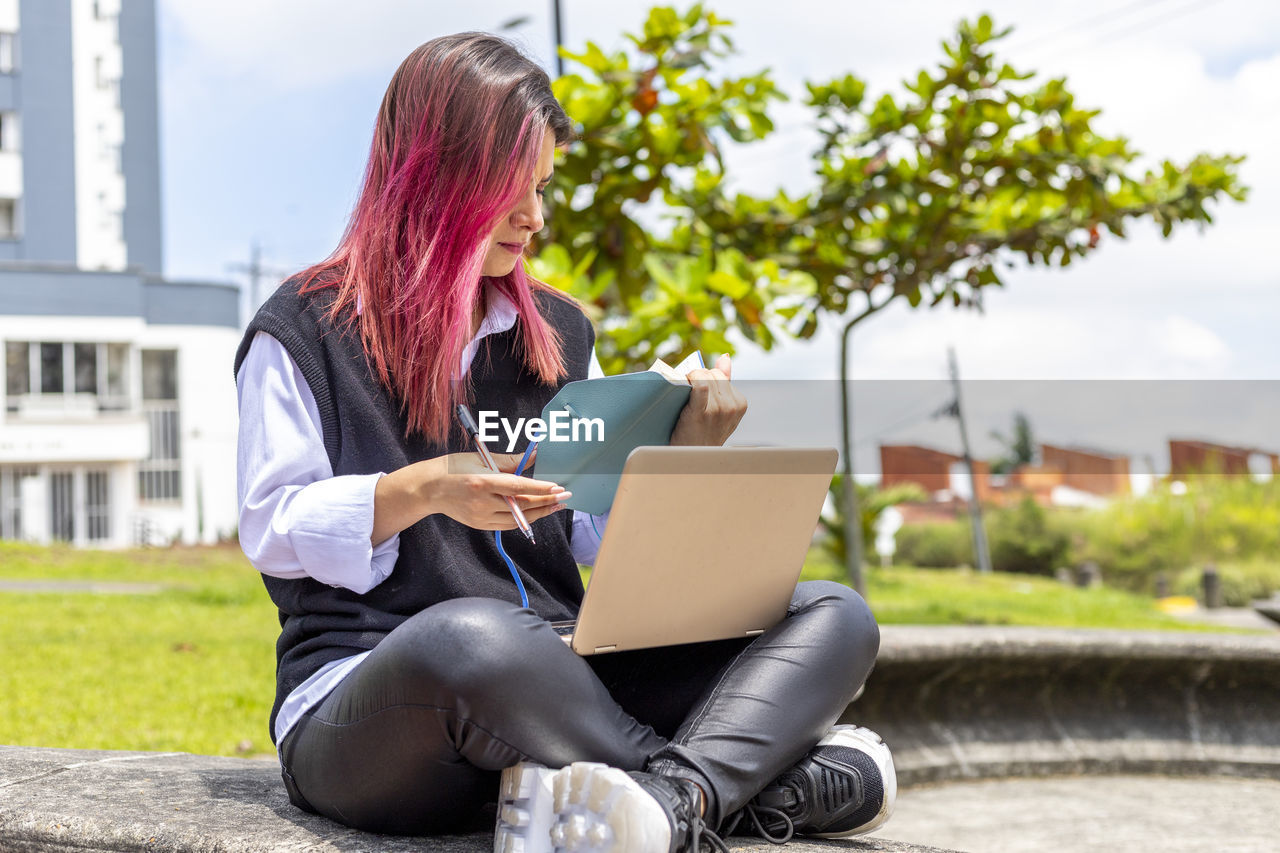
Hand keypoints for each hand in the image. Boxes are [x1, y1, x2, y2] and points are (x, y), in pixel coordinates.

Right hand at [424, 451, 571, 529]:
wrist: (428, 488)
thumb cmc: (453, 468)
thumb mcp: (481, 458)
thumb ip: (510, 460)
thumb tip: (534, 454)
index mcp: (482, 482)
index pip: (518, 487)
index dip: (541, 489)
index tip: (558, 488)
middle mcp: (482, 503)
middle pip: (521, 505)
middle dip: (546, 501)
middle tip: (564, 497)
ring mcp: (481, 517)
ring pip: (517, 518)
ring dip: (539, 512)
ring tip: (555, 506)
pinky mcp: (480, 525)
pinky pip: (507, 524)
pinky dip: (523, 518)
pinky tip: (535, 512)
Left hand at [669, 354, 747, 446]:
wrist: (690, 459)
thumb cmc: (702, 434)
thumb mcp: (720, 410)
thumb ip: (725, 381)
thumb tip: (725, 358)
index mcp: (740, 404)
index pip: (721, 375)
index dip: (706, 378)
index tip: (697, 389)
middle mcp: (732, 406)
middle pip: (712, 374)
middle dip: (698, 377)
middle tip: (688, 392)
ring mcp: (718, 410)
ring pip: (703, 376)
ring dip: (690, 379)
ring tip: (684, 393)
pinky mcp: (702, 413)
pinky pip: (699, 385)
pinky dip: (690, 381)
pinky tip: (683, 386)